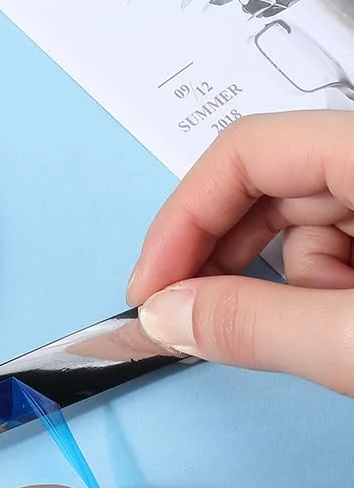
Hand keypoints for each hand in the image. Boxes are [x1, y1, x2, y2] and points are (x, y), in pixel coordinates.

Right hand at [126, 110, 353, 393]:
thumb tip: (166, 317)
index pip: (247, 150)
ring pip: (307, 224)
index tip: (152, 287)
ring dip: (294, 284)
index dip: (184, 218)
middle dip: (228, 260)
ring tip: (325, 337)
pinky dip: (330, 291)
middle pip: (269, 187)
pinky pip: (344, 247)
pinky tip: (349, 329)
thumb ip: (260, 324)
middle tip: (190, 318)